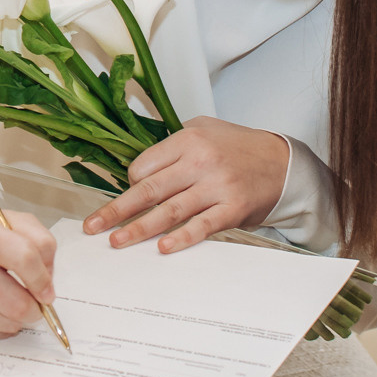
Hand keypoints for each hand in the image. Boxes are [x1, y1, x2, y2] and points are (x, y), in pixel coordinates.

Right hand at [0, 210, 56, 340]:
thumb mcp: (18, 225)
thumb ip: (42, 246)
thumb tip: (46, 286)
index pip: (25, 259)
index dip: (43, 281)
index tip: (47, 293)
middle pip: (15, 303)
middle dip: (34, 310)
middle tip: (35, 305)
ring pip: (2, 322)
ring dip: (16, 320)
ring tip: (12, 303)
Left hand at [81, 117, 288, 251]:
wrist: (282, 162)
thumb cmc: (238, 146)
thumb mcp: (204, 128)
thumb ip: (172, 146)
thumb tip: (138, 171)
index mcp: (188, 139)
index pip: (144, 166)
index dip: (131, 183)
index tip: (128, 196)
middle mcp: (199, 162)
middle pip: (149, 189)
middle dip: (117, 210)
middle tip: (94, 226)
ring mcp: (216, 186)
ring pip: (170, 210)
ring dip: (140, 228)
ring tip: (117, 241)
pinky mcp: (232, 209)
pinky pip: (201, 226)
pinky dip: (181, 238)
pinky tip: (162, 247)